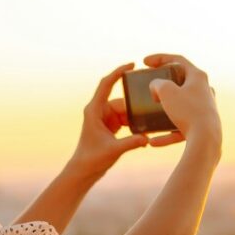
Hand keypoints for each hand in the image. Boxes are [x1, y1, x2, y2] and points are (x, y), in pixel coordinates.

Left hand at [69, 62, 187, 177]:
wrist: (84, 170)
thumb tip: (147, 139)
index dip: (118, 72)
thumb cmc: (92, 159)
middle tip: (150, 109)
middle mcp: (99, 110)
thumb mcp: (113, 151)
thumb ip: (130, 143)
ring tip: (149, 122)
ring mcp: (104, 117)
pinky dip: (134, 122)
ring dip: (135, 117)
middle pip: (122, 101)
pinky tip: (144, 129)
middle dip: (135, 106)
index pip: (106, 84)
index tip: (132, 64)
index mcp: (94, 110)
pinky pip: (125, 118)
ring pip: (125, 110)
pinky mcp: (110, 125)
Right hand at [143, 53, 221, 162]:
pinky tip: (153, 141)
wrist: (206, 139)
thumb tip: (156, 88)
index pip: (177, 60)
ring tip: (151, 114)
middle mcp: (204, 90)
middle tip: (151, 87)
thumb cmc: (187, 111)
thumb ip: (157, 83)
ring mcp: (204, 108)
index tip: (144, 62)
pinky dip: (167, 133)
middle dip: (163, 85)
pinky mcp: (202, 125)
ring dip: (163, 110)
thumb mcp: (166, 91)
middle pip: (180, 82)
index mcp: (198, 76)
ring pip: (179, 106)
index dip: (159, 58)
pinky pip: (180, 127)